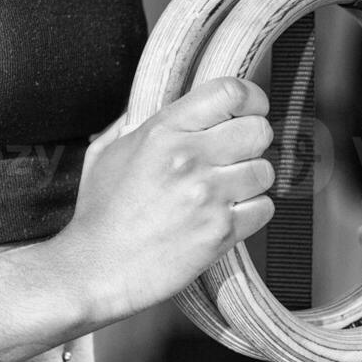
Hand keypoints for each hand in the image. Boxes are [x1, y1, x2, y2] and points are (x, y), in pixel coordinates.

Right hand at [56, 78, 275, 319]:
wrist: (96, 268)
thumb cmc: (99, 214)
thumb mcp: (104, 153)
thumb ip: (132, 124)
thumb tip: (152, 106)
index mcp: (162, 131)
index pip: (230, 93)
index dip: (251, 99)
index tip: (251, 110)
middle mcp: (189, 157)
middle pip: (258, 130)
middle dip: (252, 142)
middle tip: (236, 156)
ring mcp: (207, 195)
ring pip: (265, 171)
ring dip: (251, 181)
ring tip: (228, 191)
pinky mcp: (220, 231)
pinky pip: (264, 208)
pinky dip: (252, 212)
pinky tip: (228, 216)